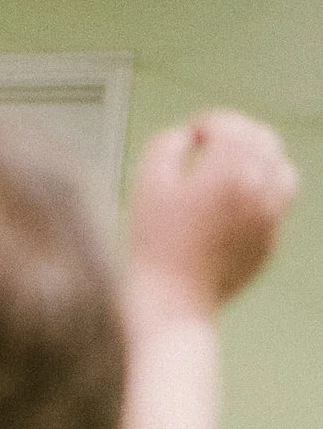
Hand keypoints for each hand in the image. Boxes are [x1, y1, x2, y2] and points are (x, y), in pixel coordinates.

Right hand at [128, 111, 296, 318]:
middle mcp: (261, 187)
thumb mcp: (148, 183)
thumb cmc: (154, 246)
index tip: (189, 136)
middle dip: (236, 136)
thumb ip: (168, 143)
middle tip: (211, 146)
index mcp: (232, 167)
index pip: (229, 125)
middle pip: (262, 140)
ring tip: (232, 171)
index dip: (205, 124)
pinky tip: (235, 205)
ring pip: (281, 169)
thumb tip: (188, 136)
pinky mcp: (270, 242)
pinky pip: (277, 205)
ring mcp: (270, 217)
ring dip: (258, 161)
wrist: (171, 304)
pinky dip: (261, 195)